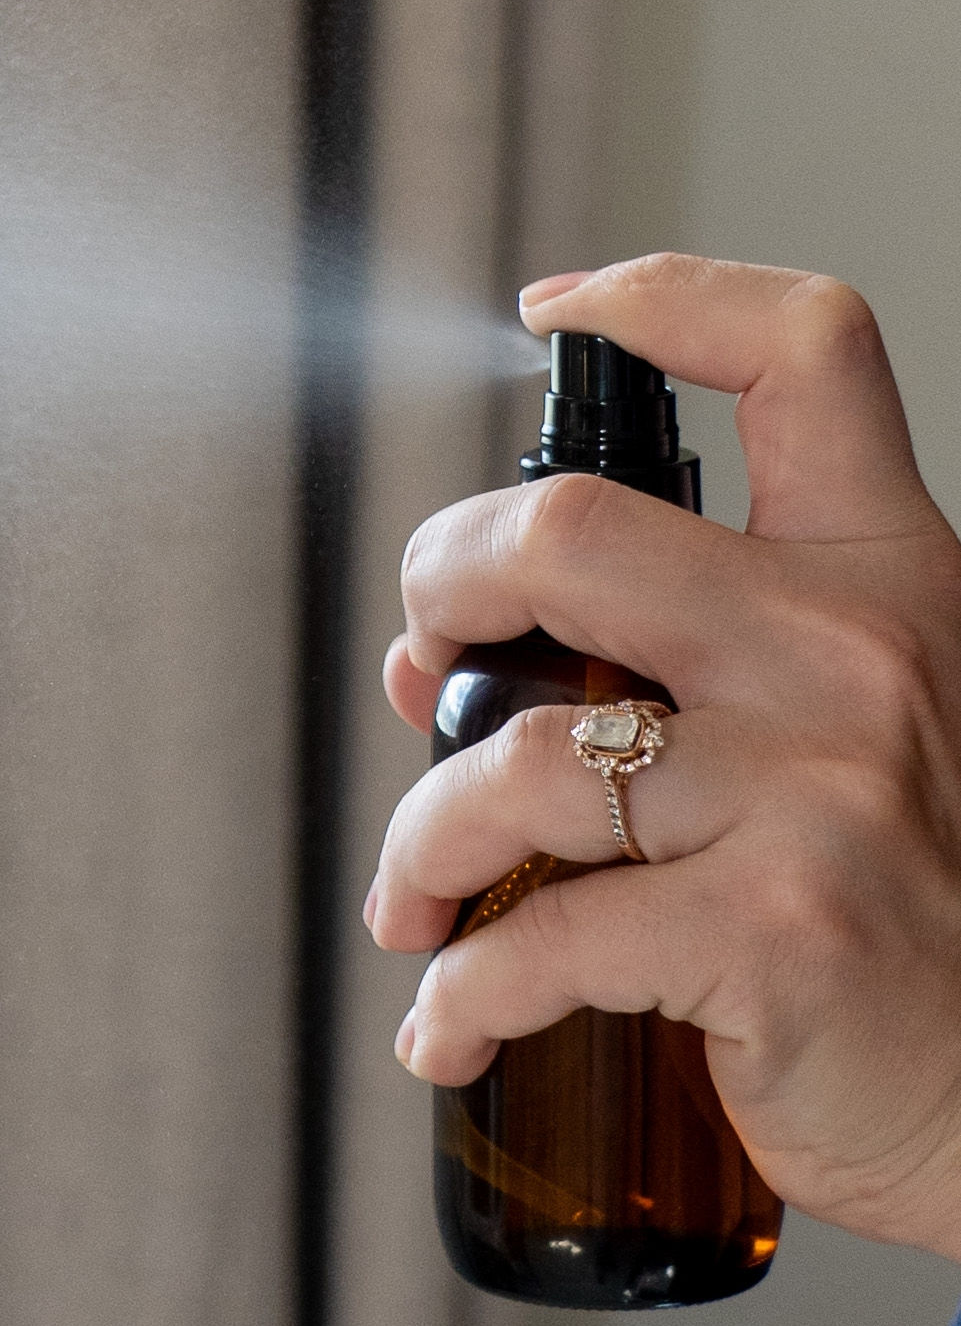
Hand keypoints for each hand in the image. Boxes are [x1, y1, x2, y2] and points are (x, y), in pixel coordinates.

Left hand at [364, 253, 960, 1262]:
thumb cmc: (917, 924)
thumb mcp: (851, 744)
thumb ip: (680, 669)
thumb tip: (429, 663)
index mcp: (889, 576)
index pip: (802, 351)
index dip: (658, 297)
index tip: (550, 312)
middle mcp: (855, 656)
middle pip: (575, 526)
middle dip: (442, 577)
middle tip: (420, 656)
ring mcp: (820, 793)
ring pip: (518, 758)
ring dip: (421, 840)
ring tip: (416, 903)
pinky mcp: (778, 934)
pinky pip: (539, 938)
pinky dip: (456, 995)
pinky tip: (448, 1028)